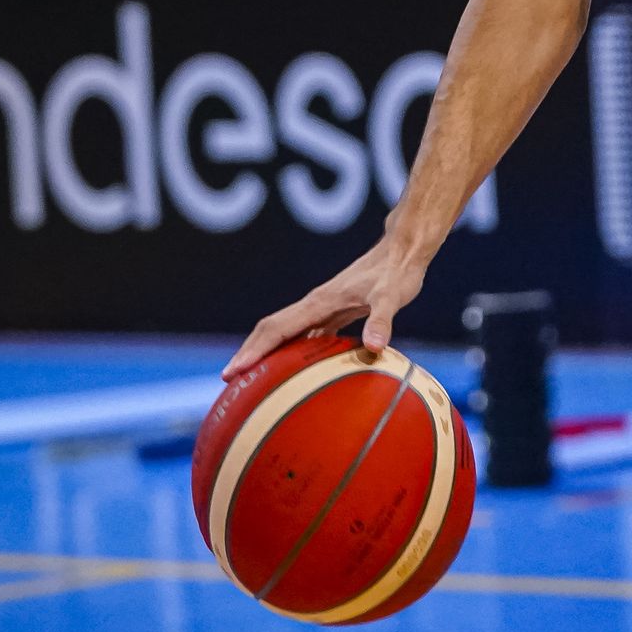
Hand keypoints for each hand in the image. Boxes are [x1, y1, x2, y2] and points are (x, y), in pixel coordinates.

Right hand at [222, 237, 427, 379]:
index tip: (234, 371)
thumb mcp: (392, 296)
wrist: (403, 249)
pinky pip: (304, 335)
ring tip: (251, 382)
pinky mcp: (335, 312)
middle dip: (248, 353)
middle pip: (271, 330)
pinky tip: (293, 371)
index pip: (277, 328)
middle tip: (228, 382)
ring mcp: (323, 308)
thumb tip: (374, 347)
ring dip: (266, 354)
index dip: (254, 350)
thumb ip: (382, 320)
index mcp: (319, 302)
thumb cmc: (397, 271)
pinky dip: (292, 352)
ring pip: (285, 333)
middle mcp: (315, 305)